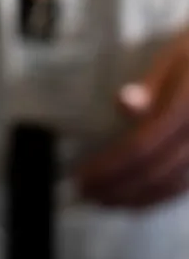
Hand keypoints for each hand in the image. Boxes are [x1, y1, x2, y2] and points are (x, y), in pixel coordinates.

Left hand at [76, 32, 188, 207]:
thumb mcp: (174, 57)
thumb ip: (151, 84)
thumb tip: (125, 105)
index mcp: (188, 108)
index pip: (143, 146)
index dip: (110, 167)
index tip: (81, 177)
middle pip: (155, 171)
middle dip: (116, 187)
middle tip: (84, 193)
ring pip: (172, 186)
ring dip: (134, 198)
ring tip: (102, 201)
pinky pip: (184, 187)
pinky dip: (156, 198)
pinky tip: (133, 201)